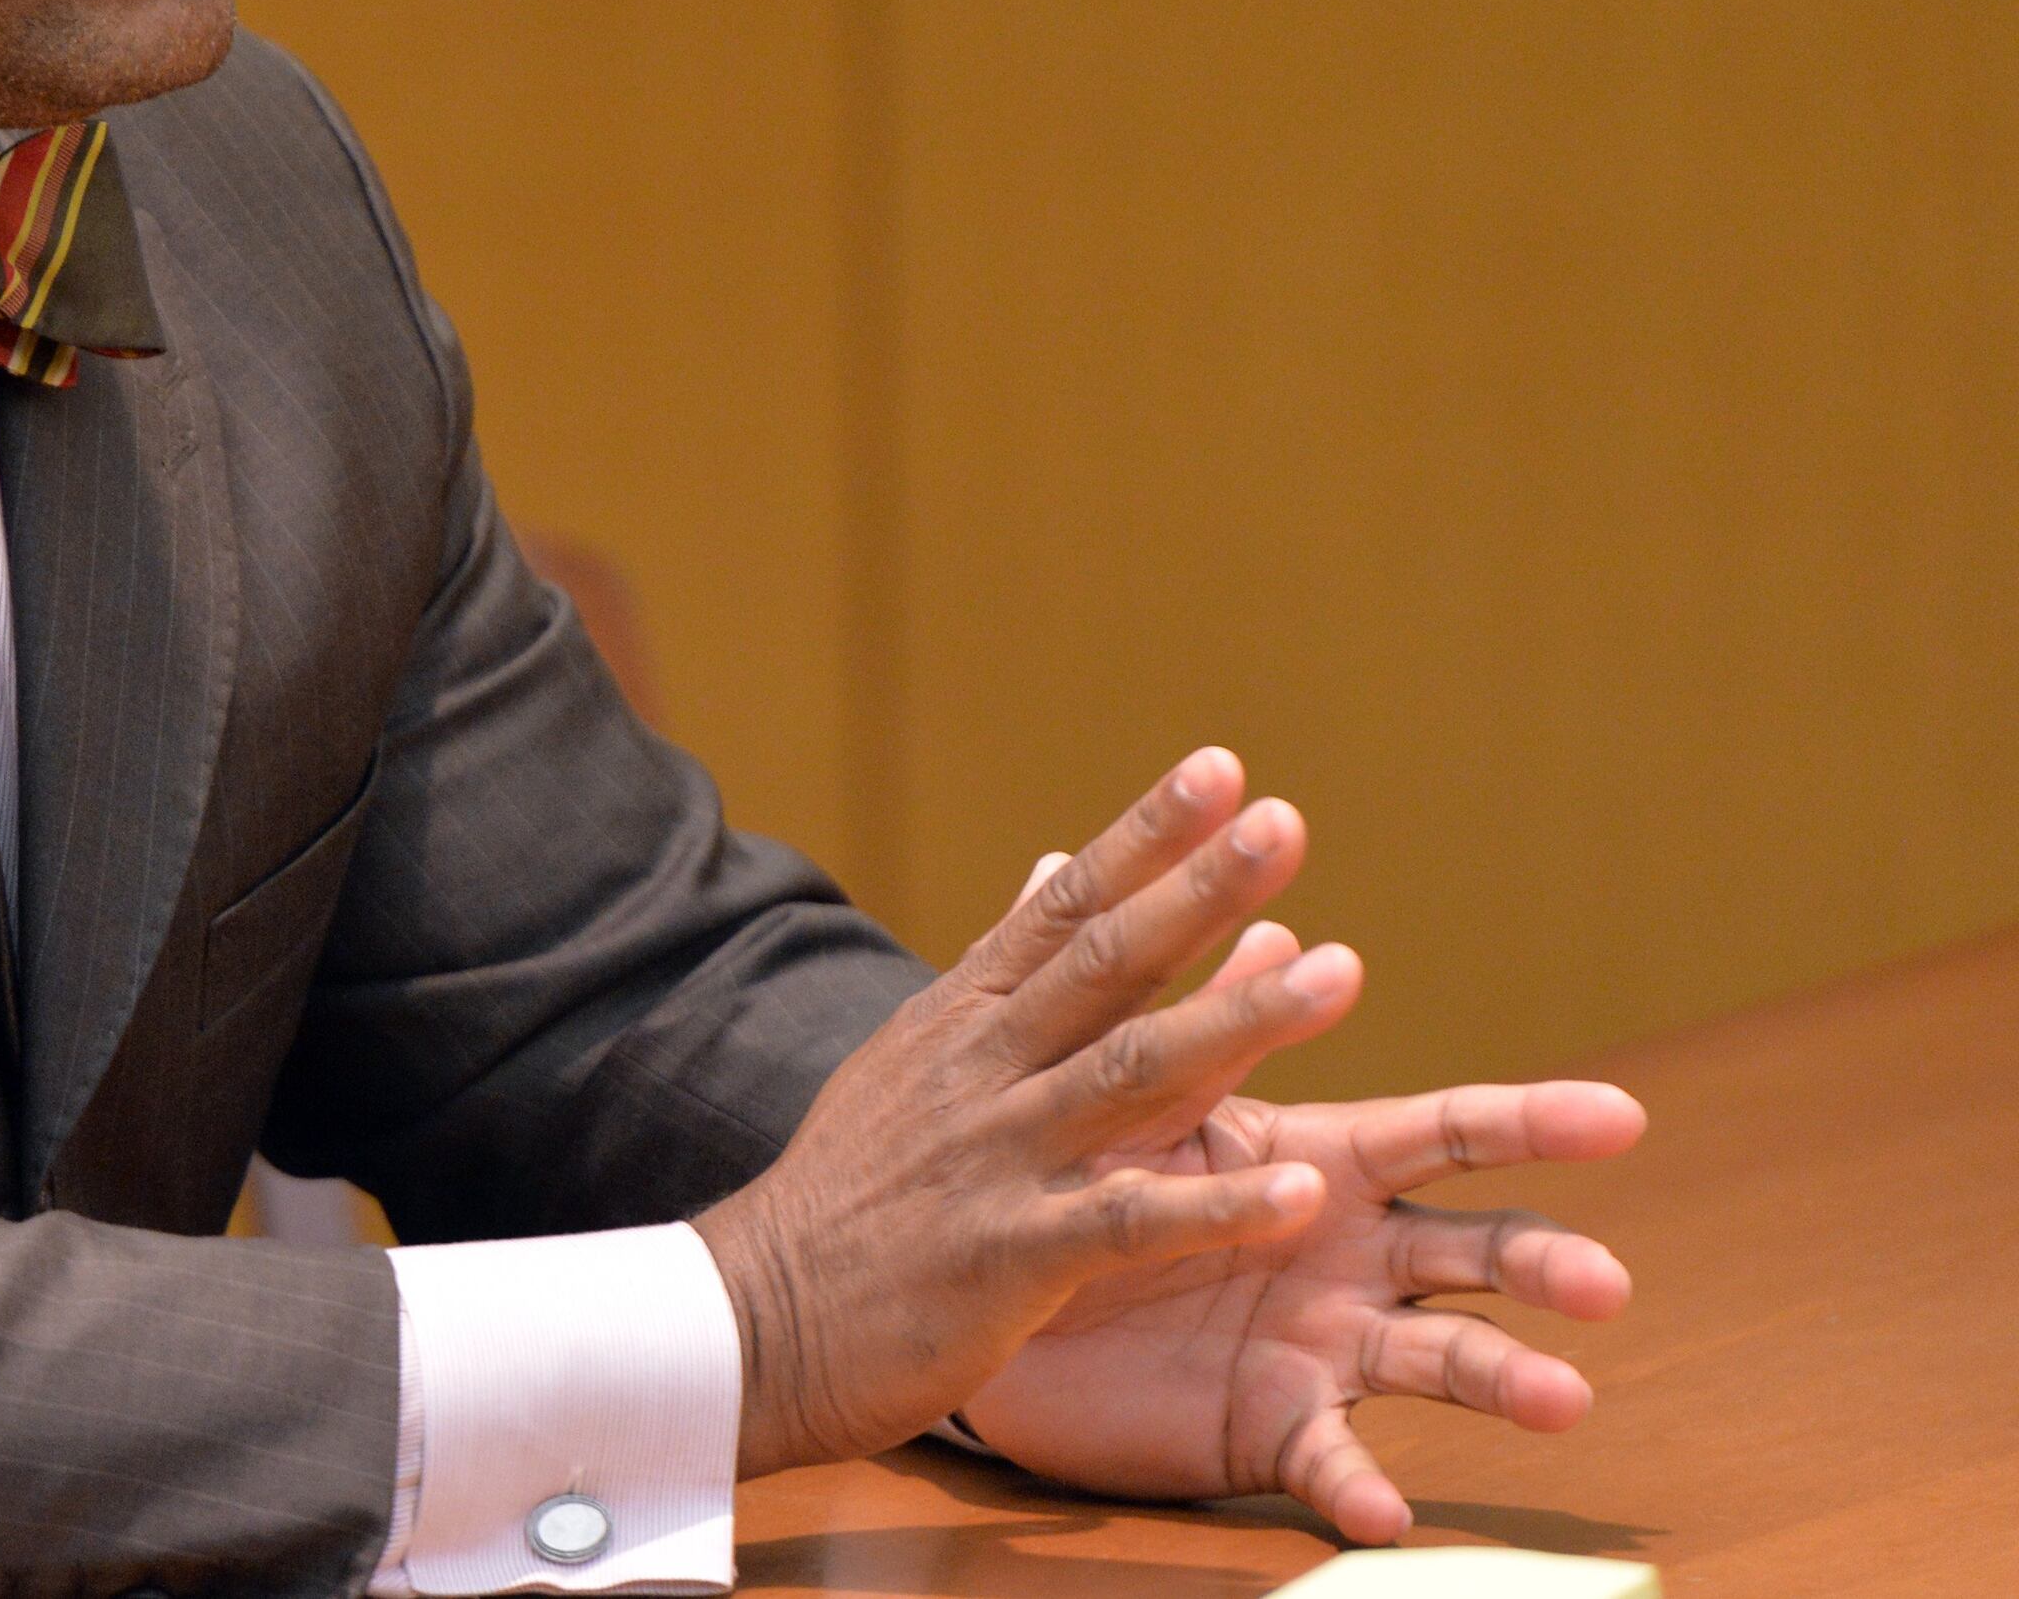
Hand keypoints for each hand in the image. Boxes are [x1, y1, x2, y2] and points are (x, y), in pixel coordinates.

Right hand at [693, 748, 1362, 1479]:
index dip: (1144, 838)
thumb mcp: (907, 1061)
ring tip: (1339, 971)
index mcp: (961, 1022)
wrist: (751, 1321)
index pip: (1063, 907)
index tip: (1220, 770)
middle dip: (1198, 890)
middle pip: (1104, 964)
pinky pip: (1127, 1224)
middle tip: (1284, 824)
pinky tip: (1298, 1191)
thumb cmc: (847, 1196)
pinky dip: (1214, 1206)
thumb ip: (997, 973)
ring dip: (1239, 1020)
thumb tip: (1054, 865)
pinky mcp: (1008, 1259)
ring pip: (1129, 1073)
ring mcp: (994, 1158)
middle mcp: (981, 1071)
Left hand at [956, 927, 1645, 1542]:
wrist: (1013, 1291)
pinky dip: (1358, 1487)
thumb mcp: (1156, 1101)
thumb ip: (1215, 1028)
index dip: (1532, 1120)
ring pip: (1439, 1362)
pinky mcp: (1277, 1426)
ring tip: (1562, 1400)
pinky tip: (1384, 1513)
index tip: (1621, 1115)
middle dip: (1542, 1261)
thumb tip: (1276, 928)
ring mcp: (1329, 1345)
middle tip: (1605, 1282)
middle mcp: (1354, 1256)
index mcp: (1329, 1163)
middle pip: (1473, 1249)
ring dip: (1503, 1381)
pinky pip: (1328, 1460)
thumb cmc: (1102, 1178)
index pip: (1448, 1132)